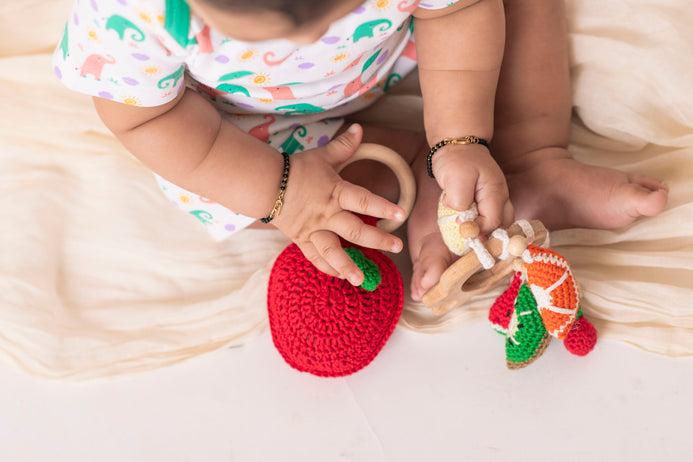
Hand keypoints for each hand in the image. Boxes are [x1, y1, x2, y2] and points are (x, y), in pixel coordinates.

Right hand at [272, 124, 404, 285]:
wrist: (265, 184)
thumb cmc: (296, 168)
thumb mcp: (322, 155)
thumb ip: (344, 145)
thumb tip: (360, 127)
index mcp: (335, 192)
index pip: (364, 200)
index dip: (383, 207)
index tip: (402, 214)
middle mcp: (327, 214)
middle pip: (354, 230)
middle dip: (378, 240)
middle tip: (397, 247)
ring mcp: (314, 229)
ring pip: (332, 251)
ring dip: (348, 266)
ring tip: (361, 280)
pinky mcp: (302, 239)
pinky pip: (315, 257)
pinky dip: (328, 268)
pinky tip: (341, 277)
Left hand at [430, 143, 512, 233]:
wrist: (458, 145)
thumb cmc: (456, 160)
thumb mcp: (455, 178)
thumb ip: (460, 199)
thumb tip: (462, 218)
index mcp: (495, 192)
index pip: (493, 222)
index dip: (477, 230)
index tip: (460, 228)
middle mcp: (501, 197)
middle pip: (502, 226)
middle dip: (487, 235)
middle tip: (469, 237)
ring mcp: (497, 199)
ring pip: (499, 223)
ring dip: (485, 230)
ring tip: (469, 231)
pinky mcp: (489, 200)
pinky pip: (491, 218)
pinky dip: (482, 224)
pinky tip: (469, 223)